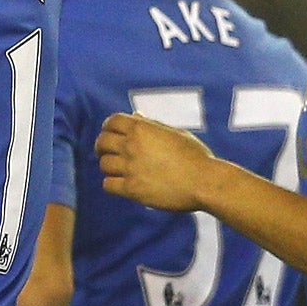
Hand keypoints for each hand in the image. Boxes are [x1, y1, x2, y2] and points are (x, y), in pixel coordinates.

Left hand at [97, 112, 216, 213]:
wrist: (204, 181)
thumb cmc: (195, 156)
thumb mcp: (175, 133)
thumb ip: (152, 125)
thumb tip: (136, 116)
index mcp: (142, 129)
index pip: (112, 121)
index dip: (108, 126)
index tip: (110, 133)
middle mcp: (132, 146)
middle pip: (102, 142)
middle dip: (102, 146)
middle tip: (106, 152)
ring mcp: (130, 168)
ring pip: (104, 164)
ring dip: (109, 165)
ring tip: (119, 169)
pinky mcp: (132, 188)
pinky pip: (108, 184)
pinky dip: (112, 183)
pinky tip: (121, 184)